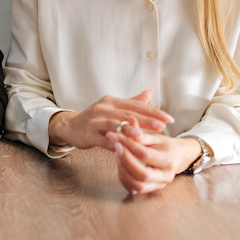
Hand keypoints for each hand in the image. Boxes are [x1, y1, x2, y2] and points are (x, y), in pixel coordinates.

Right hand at [48, 89, 173, 150]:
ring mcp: (95, 121)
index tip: (168, 118)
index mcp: (112, 101)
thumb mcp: (112, 107)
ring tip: (144, 135)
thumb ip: (132, 101)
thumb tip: (150, 91)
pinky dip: (115, 143)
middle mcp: (103, 108)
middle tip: (162, 126)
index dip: (153, 111)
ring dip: (130, 130)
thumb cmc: (95, 118)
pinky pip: (104, 139)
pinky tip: (125, 148)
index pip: (136, 105)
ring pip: (115, 125)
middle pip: (128, 113)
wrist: (70, 126)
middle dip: (146, 120)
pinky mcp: (89, 133)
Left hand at [106, 120, 201, 194]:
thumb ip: (141, 134)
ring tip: (117, 154)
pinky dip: (124, 178)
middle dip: (125, 160)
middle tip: (115, 146)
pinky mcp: (150, 189)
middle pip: (142, 174)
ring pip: (137, 185)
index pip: (144, 154)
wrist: (177, 157)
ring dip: (123, 170)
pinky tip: (120, 164)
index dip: (128, 144)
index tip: (116, 135)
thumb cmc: (165, 145)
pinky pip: (134, 189)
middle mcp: (166, 176)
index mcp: (168, 160)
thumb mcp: (156, 137)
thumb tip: (128, 121)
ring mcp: (158, 185)